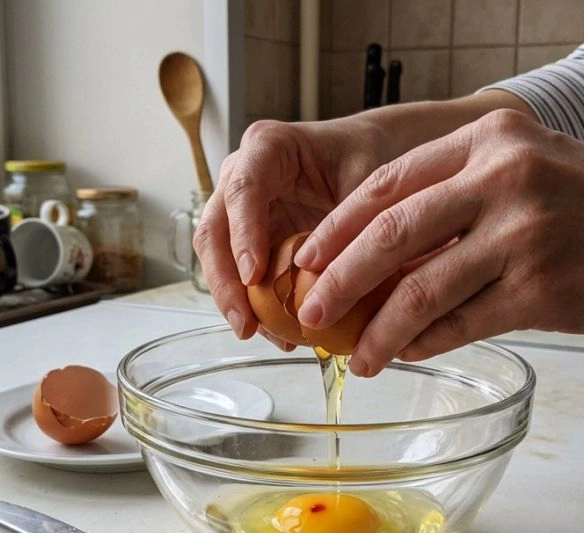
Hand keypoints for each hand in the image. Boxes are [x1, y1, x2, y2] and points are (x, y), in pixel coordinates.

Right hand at [193, 118, 389, 346]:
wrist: (368, 154)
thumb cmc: (367, 157)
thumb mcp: (367, 180)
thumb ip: (351, 221)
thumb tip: (339, 281)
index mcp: (268, 147)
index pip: (243, 190)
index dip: (244, 234)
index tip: (255, 276)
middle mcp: (242, 175)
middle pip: (215, 228)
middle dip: (225, 280)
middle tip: (245, 322)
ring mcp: (239, 207)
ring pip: (217, 255)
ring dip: (232, 297)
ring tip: (255, 333)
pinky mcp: (248, 235)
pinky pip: (238, 271)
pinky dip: (252, 301)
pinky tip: (274, 331)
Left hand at [293, 109, 583, 375]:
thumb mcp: (536, 168)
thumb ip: (465, 193)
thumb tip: (390, 248)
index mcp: (492, 137)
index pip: (388, 182)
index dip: (338, 226)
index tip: (308, 258)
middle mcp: (503, 177)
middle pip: (389, 234)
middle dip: (337, 279)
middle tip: (309, 310)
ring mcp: (523, 233)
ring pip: (418, 289)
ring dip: (376, 330)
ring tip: (356, 356)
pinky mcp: (542, 289)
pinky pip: (460, 324)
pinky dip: (424, 344)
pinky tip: (406, 355)